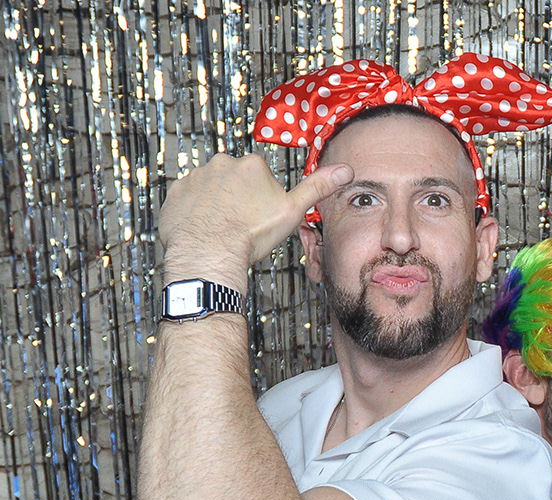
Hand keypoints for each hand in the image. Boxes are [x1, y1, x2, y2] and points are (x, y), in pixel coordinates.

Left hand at [158, 153, 352, 290]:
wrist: (210, 252)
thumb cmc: (250, 235)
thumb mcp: (292, 211)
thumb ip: (317, 187)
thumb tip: (345, 170)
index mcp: (252, 165)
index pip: (260, 176)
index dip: (263, 198)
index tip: (261, 215)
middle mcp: (222, 164)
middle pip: (234, 179)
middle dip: (238, 198)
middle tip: (243, 223)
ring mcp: (196, 177)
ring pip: (210, 189)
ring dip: (216, 204)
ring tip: (223, 229)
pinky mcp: (175, 193)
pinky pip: (187, 199)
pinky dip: (194, 211)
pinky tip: (204, 228)